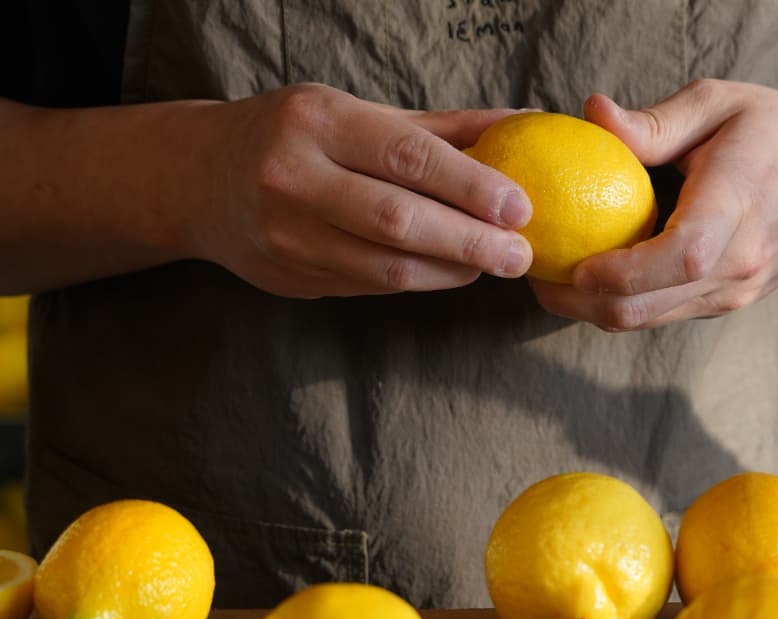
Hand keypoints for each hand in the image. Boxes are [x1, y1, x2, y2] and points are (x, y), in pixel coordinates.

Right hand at [189, 83, 533, 297]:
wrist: (198, 178)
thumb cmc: (295, 135)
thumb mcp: (356, 113)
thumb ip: (439, 127)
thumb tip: (520, 124)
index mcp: (317, 122)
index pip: (409, 157)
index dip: (472, 187)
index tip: (520, 206)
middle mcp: (294, 178)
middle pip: (399, 221)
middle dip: (471, 242)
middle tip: (520, 254)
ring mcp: (287, 235)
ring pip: (386, 267)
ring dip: (451, 271)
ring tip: (494, 264)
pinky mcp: (291, 277)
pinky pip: (370, 286)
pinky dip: (420, 281)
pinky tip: (451, 271)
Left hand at [530, 80, 777, 329]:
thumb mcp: (722, 104)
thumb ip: (654, 122)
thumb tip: (590, 115)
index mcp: (739, 207)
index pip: (676, 257)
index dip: (615, 271)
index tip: (566, 260)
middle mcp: (741, 263)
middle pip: (646, 307)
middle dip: (578, 301)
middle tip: (534, 271)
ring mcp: (737, 291)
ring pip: (649, 320)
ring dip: (593, 308)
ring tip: (553, 275)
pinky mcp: (731, 302)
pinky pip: (666, 313)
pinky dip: (624, 303)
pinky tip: (597, 275)